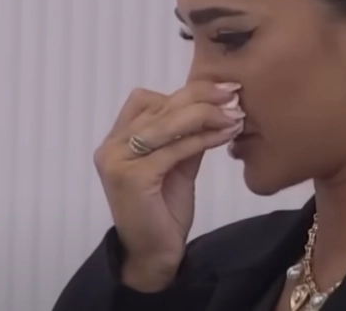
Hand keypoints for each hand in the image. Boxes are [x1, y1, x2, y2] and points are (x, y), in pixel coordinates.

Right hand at [93, 81, 243, 290]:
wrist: (153, 255)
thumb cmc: (163, 211)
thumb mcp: (177, 165)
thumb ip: (187, 137)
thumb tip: (216, 106)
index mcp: (116, 139)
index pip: (147, 99)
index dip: (185, 91)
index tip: (222, 90)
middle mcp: (111, 146)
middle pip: (160, 106)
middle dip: (201, 96)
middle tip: (234, 95)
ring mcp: (118, 161)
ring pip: (168, 123)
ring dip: (206, 115)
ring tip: (234, 115)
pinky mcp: (134, 177)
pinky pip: (176, 148)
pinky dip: (203, 138)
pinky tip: (225, 135)